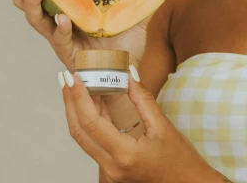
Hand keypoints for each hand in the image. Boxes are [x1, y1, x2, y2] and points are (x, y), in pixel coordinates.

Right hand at [8, 0, 150, 71]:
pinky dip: (61, 28)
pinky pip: (60, 40)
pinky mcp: (70, 54)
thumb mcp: (137, 13)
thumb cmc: (126, 44)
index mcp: (70, 7)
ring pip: (36, 19)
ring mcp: (62, 38)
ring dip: (32, 2)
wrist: (128, 74)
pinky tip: (62, 18)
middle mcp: (59, 21)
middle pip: (28, 1)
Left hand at [59, 65, 214, 182]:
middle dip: (70, 103)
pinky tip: (93, 105)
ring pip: (83, 139)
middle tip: (66, 78)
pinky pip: (94, 144)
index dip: (79, 98)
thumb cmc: (179, 158)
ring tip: (76, 87)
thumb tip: (129, 73)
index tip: (73, 77)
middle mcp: (111, 167)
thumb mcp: (163, 126)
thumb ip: (143, 99)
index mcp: (124, 154)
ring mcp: (109, 172)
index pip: (91, 123)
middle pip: (79, 132)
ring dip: (77, 112)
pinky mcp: (111, 170)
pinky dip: (90, 123)